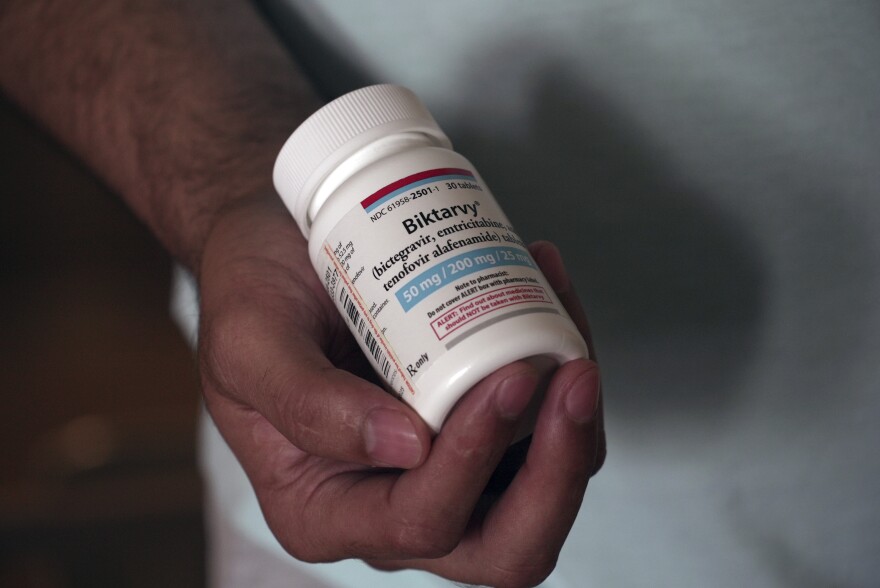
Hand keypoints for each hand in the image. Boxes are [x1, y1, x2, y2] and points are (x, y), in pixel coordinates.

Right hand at [198, 195, 604, 587]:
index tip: (508, 376)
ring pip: (543, 487)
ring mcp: (446, 471)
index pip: (421, 521)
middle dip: (559, 472)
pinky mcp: (479, 427)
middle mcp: (393, 507)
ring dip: (577, 419)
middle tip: (574, 378)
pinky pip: (543, 427)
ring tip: (566, 326)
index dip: (474, 460)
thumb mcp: (249, 343)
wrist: (279, 252)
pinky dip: (562, 367)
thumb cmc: (252, 294)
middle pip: (506, 543)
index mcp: (327, 510)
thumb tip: (404, 448)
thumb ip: (307, 405)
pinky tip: (550, 296)